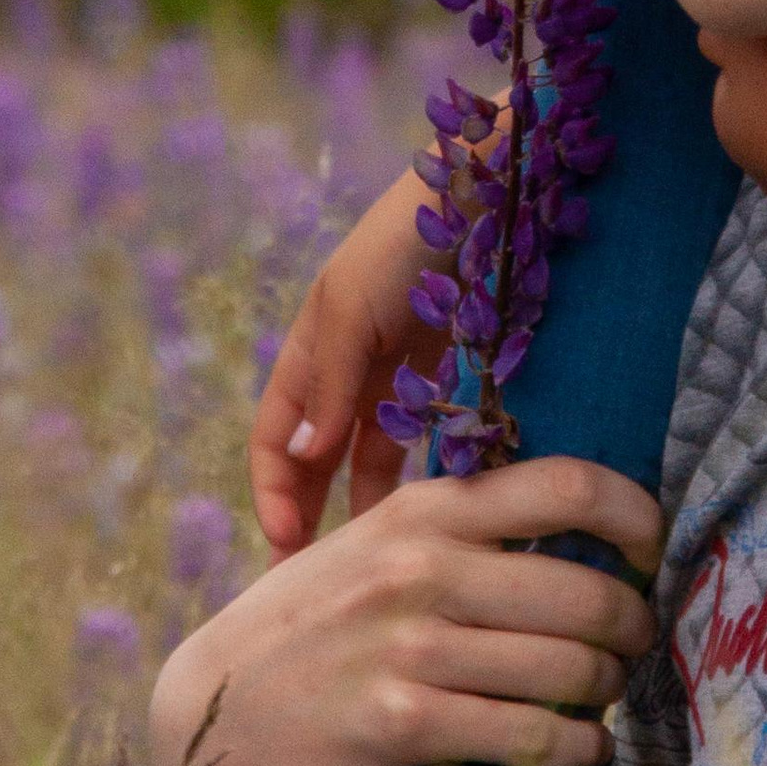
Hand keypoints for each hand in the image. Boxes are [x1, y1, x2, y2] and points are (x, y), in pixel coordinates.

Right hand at [150, 458, 665, 765]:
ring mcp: (411, 645)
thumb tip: (573, 523)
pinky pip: (531, 734)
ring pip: (570, 667)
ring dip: (608, 694)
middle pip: (588, 591)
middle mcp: (421, 567)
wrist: (211, 717)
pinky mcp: (401, 722)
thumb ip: (454, 528)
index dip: (637, 519)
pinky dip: (576, 749)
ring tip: (605, 705)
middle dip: (632, 629)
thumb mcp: (372, 547)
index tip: (652, 552)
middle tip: (634, 648)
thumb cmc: (309, 627)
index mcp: (422, 510)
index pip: (568, 486)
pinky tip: (581, 754)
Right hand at [249, 164, 443, 550]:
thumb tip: (306, 454)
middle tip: (322, 580)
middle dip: (314, 516)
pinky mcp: (459, 378)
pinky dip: (434, 478)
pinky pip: (437, 442)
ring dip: (373, 509)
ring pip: (378, 460)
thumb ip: (330, 379)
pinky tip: (446, 522)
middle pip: (320, 460)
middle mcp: (355, 370)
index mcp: (314, 349)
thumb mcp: (352, 302)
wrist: (494, 185)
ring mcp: (407, 377)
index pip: (274, 436)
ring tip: (381, 566)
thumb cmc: (409, 235)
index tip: (285, 544)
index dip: (273, 489)